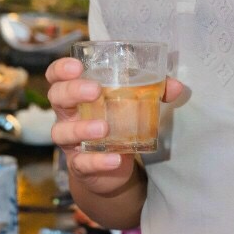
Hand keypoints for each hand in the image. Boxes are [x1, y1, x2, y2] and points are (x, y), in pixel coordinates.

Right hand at [46, 56, 183, 197]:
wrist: (112, 167)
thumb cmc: (116, 124)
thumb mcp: (131, 106)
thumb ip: (152, 92)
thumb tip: (176, 86)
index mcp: (76, 96)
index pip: (57, 77)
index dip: (61, 70)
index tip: (76, 66)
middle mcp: (68, 116)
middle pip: (57, 98)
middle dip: (72, 92)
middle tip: (94, 91)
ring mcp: (71, 142)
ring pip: (62, 132)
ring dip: (81, 128)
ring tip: (104, 128)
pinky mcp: (81, 166)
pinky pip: (82, 163)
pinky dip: (97, 161)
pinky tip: (114, 158)